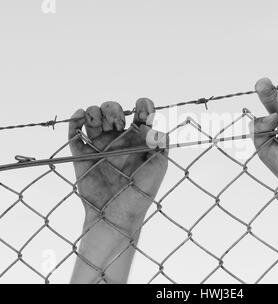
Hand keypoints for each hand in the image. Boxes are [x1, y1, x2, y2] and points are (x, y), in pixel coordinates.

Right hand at [68, 98, 167, 231]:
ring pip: (93, 116)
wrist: (117, 215)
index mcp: (138, 139)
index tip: (142, 108)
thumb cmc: (142, 191)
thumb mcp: (158, 166)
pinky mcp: (81, 154)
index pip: (140, 113)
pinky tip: (81, 116)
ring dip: (95, 112)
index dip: (142, 105)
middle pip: (112, 109)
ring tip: (102, 125)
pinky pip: (74, 132)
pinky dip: (75, 120)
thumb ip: (159, 142)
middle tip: (118, 125)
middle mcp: (118, 138)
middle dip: (113, 109)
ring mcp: (99, 145)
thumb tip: (154, 122)